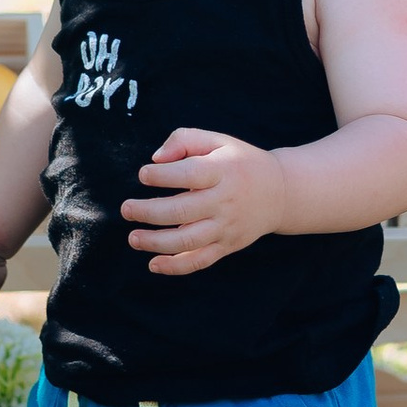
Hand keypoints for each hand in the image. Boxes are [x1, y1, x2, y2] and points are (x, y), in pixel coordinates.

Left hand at [120, 127, 285, 275]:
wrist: (281, 192)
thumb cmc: (238, 162)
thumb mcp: (218, 141)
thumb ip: (184, 140)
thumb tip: (156, 159)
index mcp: (224, 171)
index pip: (190, 174)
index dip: (163, 175)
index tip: (143, 174)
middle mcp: (226, 201)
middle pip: (183, 211)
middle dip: (149, 212)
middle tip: (126, 209)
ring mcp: (227, 227)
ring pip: (189, 240)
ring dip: (156, 242)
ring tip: (133, 237)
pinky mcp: (227, 246)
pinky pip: (200, 260)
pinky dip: (176, 266)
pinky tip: (153, 264)